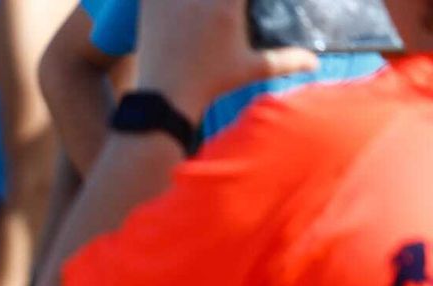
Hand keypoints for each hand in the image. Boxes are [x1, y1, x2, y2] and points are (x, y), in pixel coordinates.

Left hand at [135, 0, 317, 120]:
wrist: (164, 98)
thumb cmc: (210, 84)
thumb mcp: (250, 69)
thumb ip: (285, 60)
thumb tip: (314, 63)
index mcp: (228, 4)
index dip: (239, 0)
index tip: (237, 6)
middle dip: (220, 1)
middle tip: (219, 9)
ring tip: (195, 6)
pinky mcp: (149, 1)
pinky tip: (169, 3)